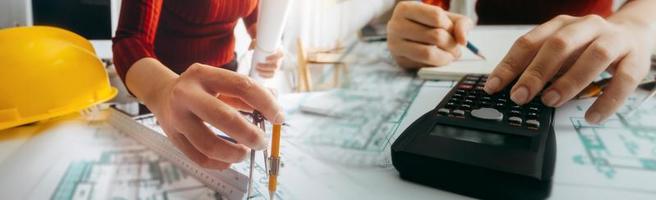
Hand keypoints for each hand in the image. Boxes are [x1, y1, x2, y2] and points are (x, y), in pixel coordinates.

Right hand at [149, 63, 283, 168]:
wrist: (162, 93)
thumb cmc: (201, 89)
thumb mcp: (220, 81)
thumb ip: (246, 94)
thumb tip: (275, 109)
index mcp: (204, 74)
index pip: (242, 86)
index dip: (266, 103)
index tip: (279, 117)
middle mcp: (187, 94)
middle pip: (224, 117)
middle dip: (250, 134)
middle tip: (262, 142)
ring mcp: (177, 117)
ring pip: (209, 144)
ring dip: (234, 153)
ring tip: (245, 152)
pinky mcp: (173, 137)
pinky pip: (199, 158)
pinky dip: (219, 163)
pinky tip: (229, 159)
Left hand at [250, 39, 283, 77]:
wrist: (266, 48)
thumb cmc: (263, 44)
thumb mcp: (259, 42)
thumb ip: (254, 43)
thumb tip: (249, 49)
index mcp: (279, 51)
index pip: (280, 55)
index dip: (274, 58)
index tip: (266, 59)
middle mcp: (280, 59)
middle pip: (276, 65)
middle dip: (266, 67)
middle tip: (257, 65)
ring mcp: (278, 66)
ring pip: (274, 72)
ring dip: (264, 72)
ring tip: (257, 70)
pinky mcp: (274, 70)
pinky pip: (272, 75)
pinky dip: (266, 76)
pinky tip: (260, 74)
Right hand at [387, 1, 473, 68]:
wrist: (409, 35)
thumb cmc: (428, 25)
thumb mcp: (445, 17)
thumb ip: (461, 23)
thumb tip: (463, 40)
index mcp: (405, 8)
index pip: (437, 16)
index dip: (450, 25)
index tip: (451, 30)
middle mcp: (395, 26)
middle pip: (436, 36)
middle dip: (452, 44)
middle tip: (456, 48)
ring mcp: (395, 45)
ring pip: (428, 54)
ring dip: (446, 57)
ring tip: (450, 55)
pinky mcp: (399, 61)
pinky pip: (424, 66)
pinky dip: (436, 64)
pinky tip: (437, 59)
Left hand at [484, 14, 653, 123]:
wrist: (633, 34)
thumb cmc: (588, 47)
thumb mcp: (559, 52)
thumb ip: (538, 66)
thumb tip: (511, 90)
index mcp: (561, 25)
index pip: (529, 42)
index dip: (510, 65)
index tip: (494, 86)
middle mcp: (586, 28)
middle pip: (559, 45)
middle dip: (536, 72)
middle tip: (520, 96)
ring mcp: (613, 41)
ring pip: (594, 56)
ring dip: (570, 81)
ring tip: (551, 101)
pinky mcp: (636, 59)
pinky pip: (623, 80)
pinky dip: (607, 100)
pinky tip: (592, 116)